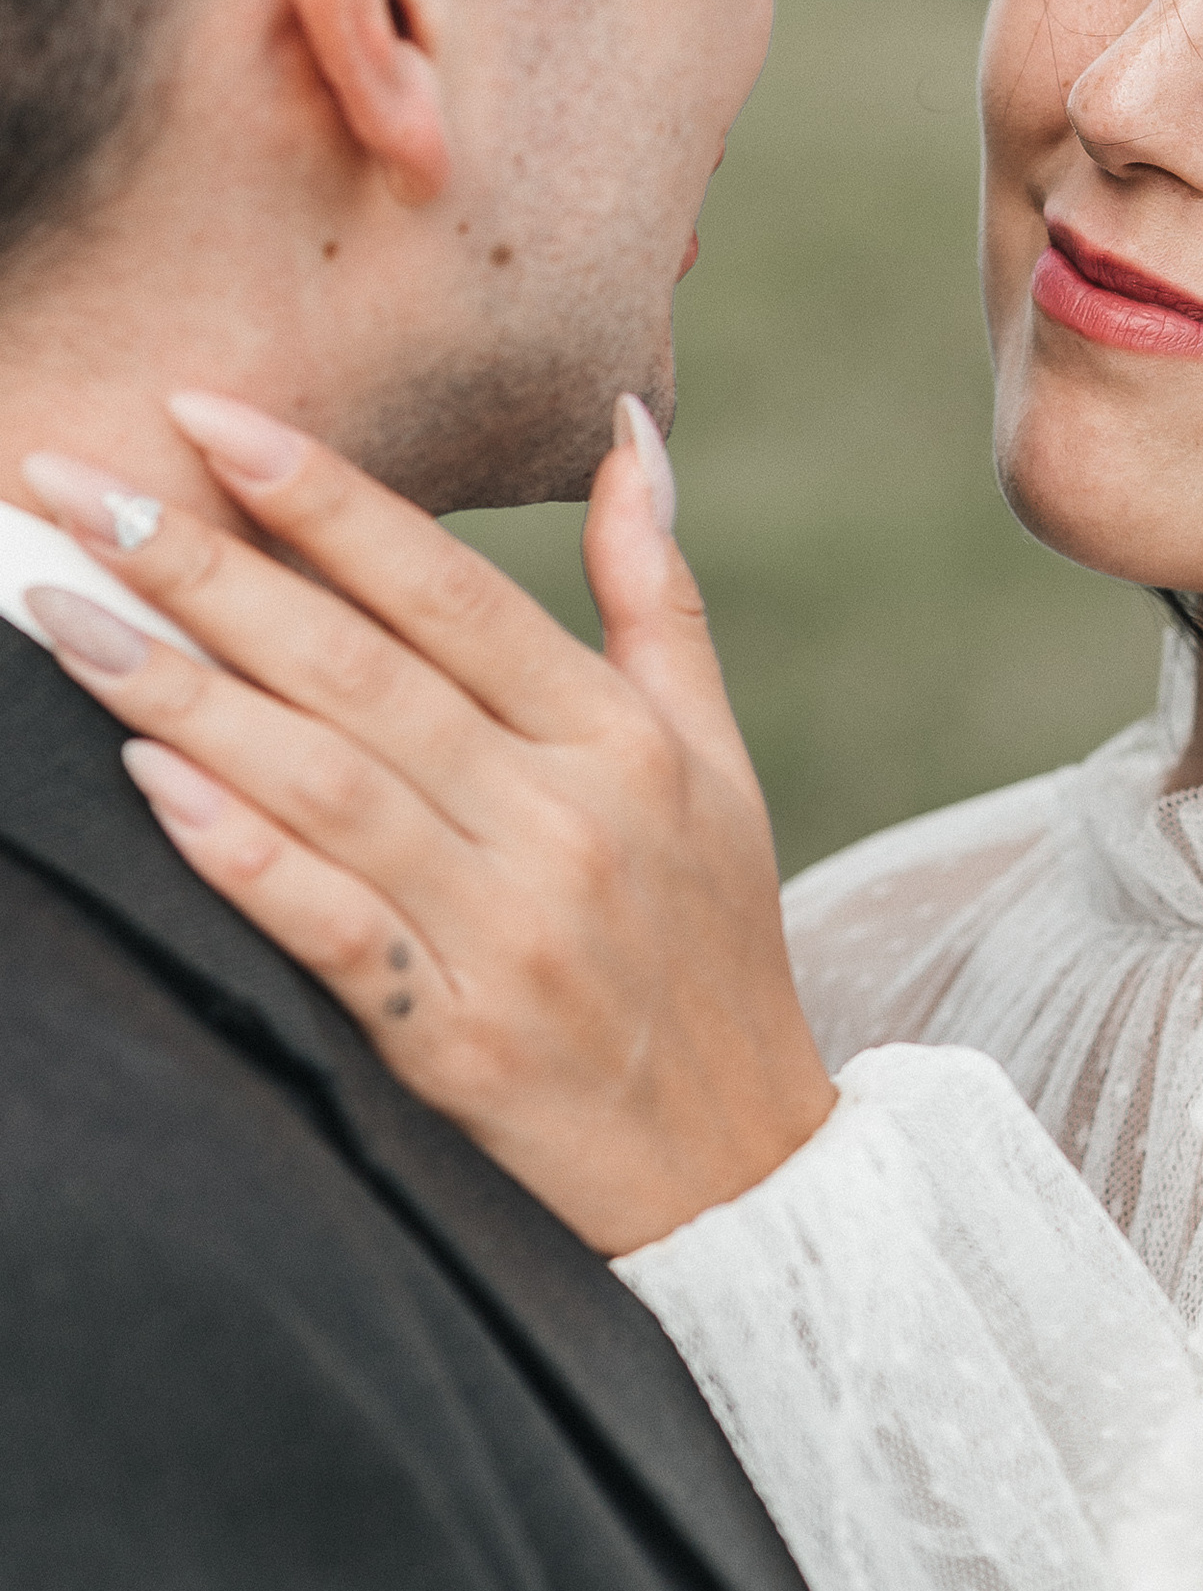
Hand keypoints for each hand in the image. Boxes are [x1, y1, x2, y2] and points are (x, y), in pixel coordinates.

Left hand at [19, 395, 840, 1252]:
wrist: (746, 1174)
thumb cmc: (711, 945)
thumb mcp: (715, 759)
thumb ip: (658, 594)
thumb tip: (623, 427)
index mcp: (623, 742)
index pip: (449, 591)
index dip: (324, 498)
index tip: (203, 416)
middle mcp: (569, 824)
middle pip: (362, 672)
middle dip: (206, 570)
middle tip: (71, 488)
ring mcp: (512, 936)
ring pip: (326, 786)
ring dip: (180, 692)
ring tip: (60, 612)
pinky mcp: (458, 1045)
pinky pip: (330, 930)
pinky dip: (241, 853)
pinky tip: (147, 779)